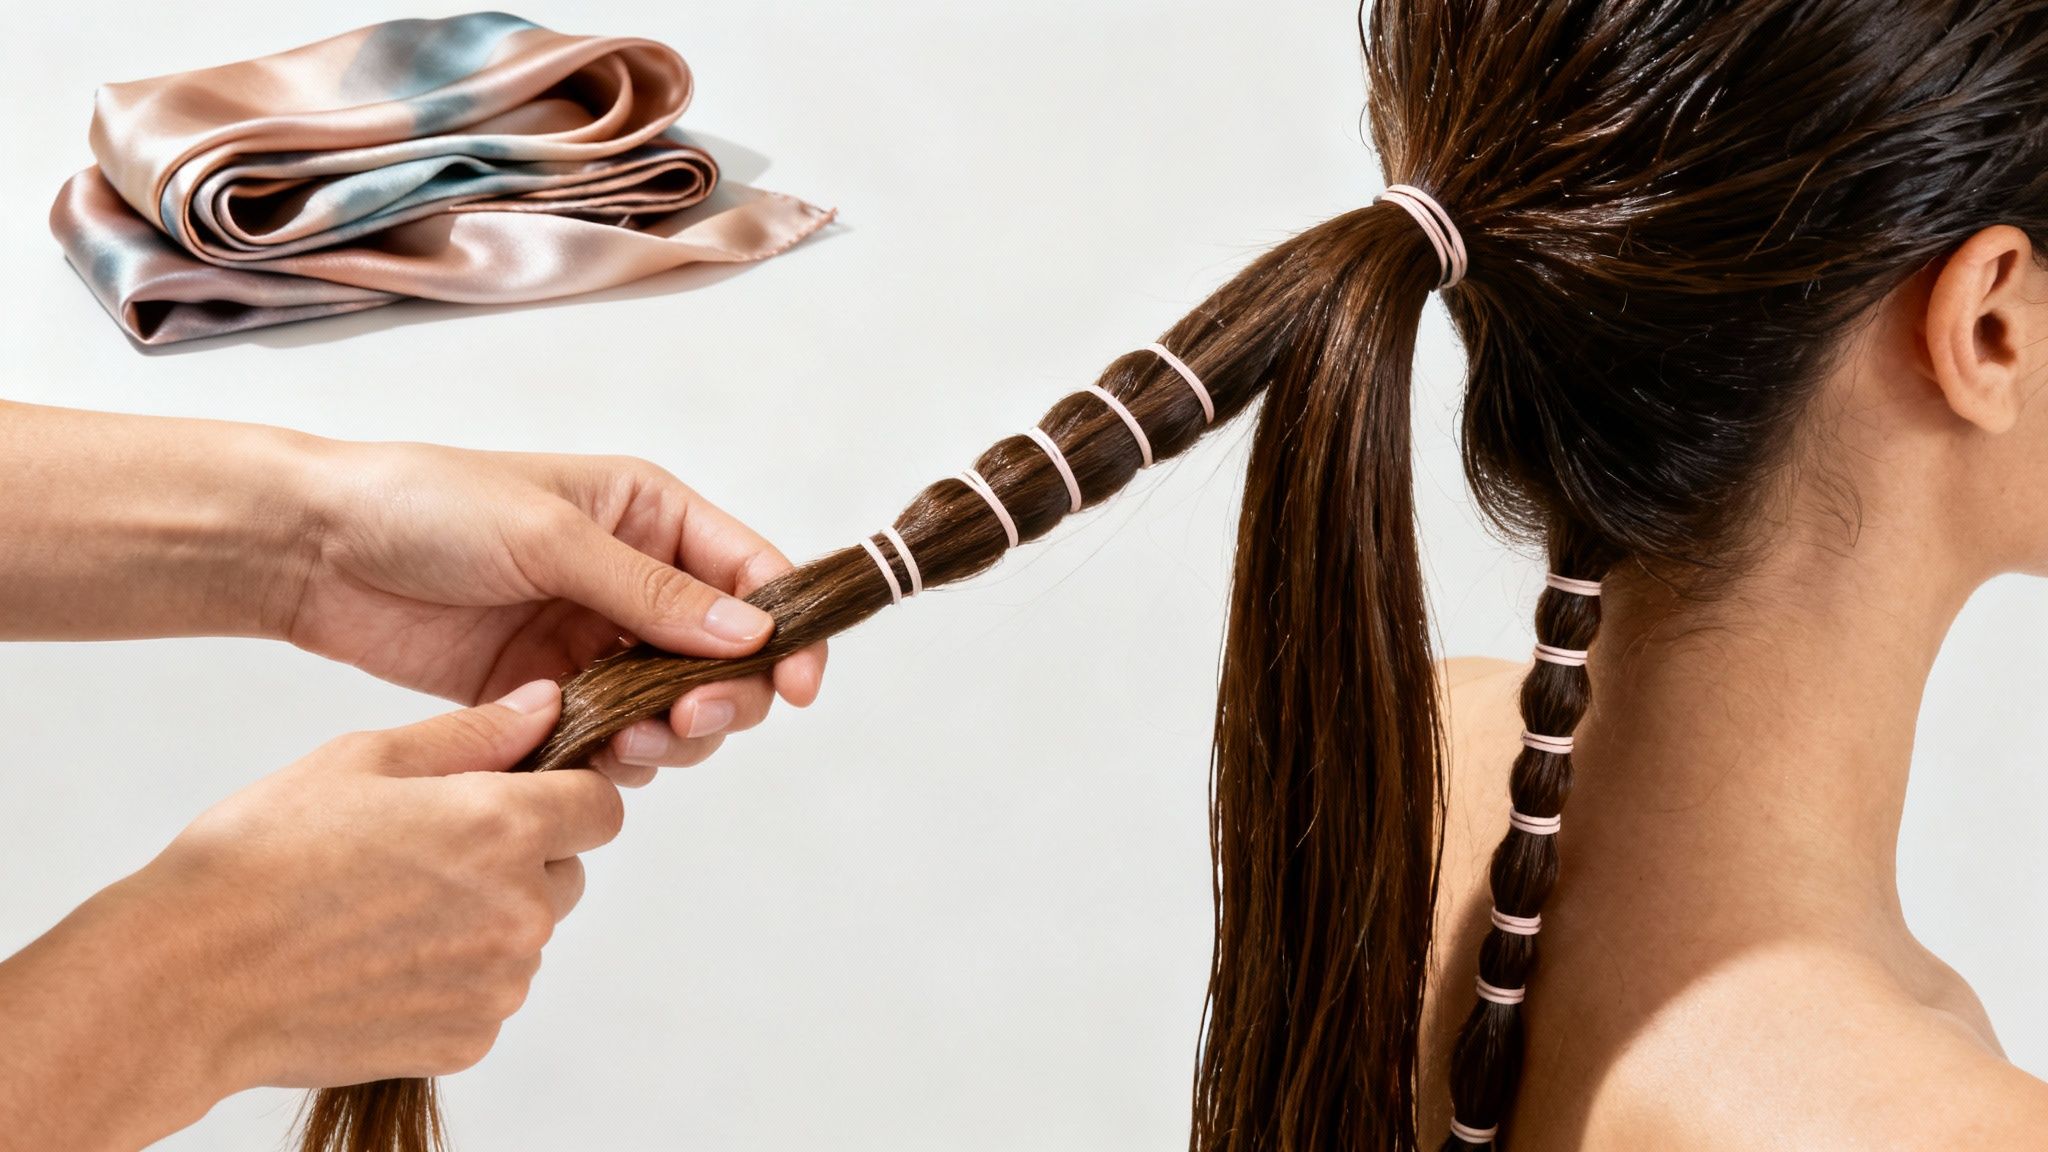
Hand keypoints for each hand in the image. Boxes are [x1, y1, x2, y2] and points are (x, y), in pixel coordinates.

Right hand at [0, 681, 616, 1150]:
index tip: (516, 797)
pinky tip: (377, 961)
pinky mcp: (469, 1042)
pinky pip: (487, 995)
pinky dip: (451, 980)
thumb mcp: (364, 759)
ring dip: (482, 921)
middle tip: (424, 855)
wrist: (189, 976)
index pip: (601, 807)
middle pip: (565, 873)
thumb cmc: (263, 856)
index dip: (565, 795)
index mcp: (503, 827)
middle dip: (518, 859)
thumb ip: (475, 733)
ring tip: (385, 909)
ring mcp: (498, 985)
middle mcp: (520, 910)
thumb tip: (546, 705)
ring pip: (525, 937)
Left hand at [280, 441, 826, 782]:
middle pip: (729, 656)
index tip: (797, 686)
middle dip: (726, 696)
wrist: (315, 550)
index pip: (754, 574)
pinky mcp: (549, 693)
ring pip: (676, 709)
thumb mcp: (551, 537)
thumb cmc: (428, 507)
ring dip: (672, 735)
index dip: (790, 630)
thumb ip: (652, 594)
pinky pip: (612, 739)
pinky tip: (586, 753)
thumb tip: (755, 633)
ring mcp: (593, 642)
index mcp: (651, 516)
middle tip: (689, 720)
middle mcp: (636, 581)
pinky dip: (614, 757)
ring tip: (630, 741)